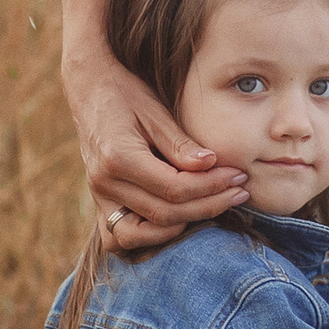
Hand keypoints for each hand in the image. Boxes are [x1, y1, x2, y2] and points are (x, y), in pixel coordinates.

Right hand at [64, 46, 246, 250]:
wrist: (89, 90)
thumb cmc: (126, 93)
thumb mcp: (155, 111)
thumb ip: (180, 144)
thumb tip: (212, 164)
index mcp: (118, 157)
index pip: (174, 188)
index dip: (211, 186)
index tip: (238, 175)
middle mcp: (104, 183)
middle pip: (164, 214)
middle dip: (208, 205)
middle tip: (239, 191)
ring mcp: (97, 197)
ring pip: (139, 236)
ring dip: (180, 227)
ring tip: (213, 207)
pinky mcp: (99, 202)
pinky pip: (119, 238)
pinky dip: (148, 237)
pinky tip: (178, 219)